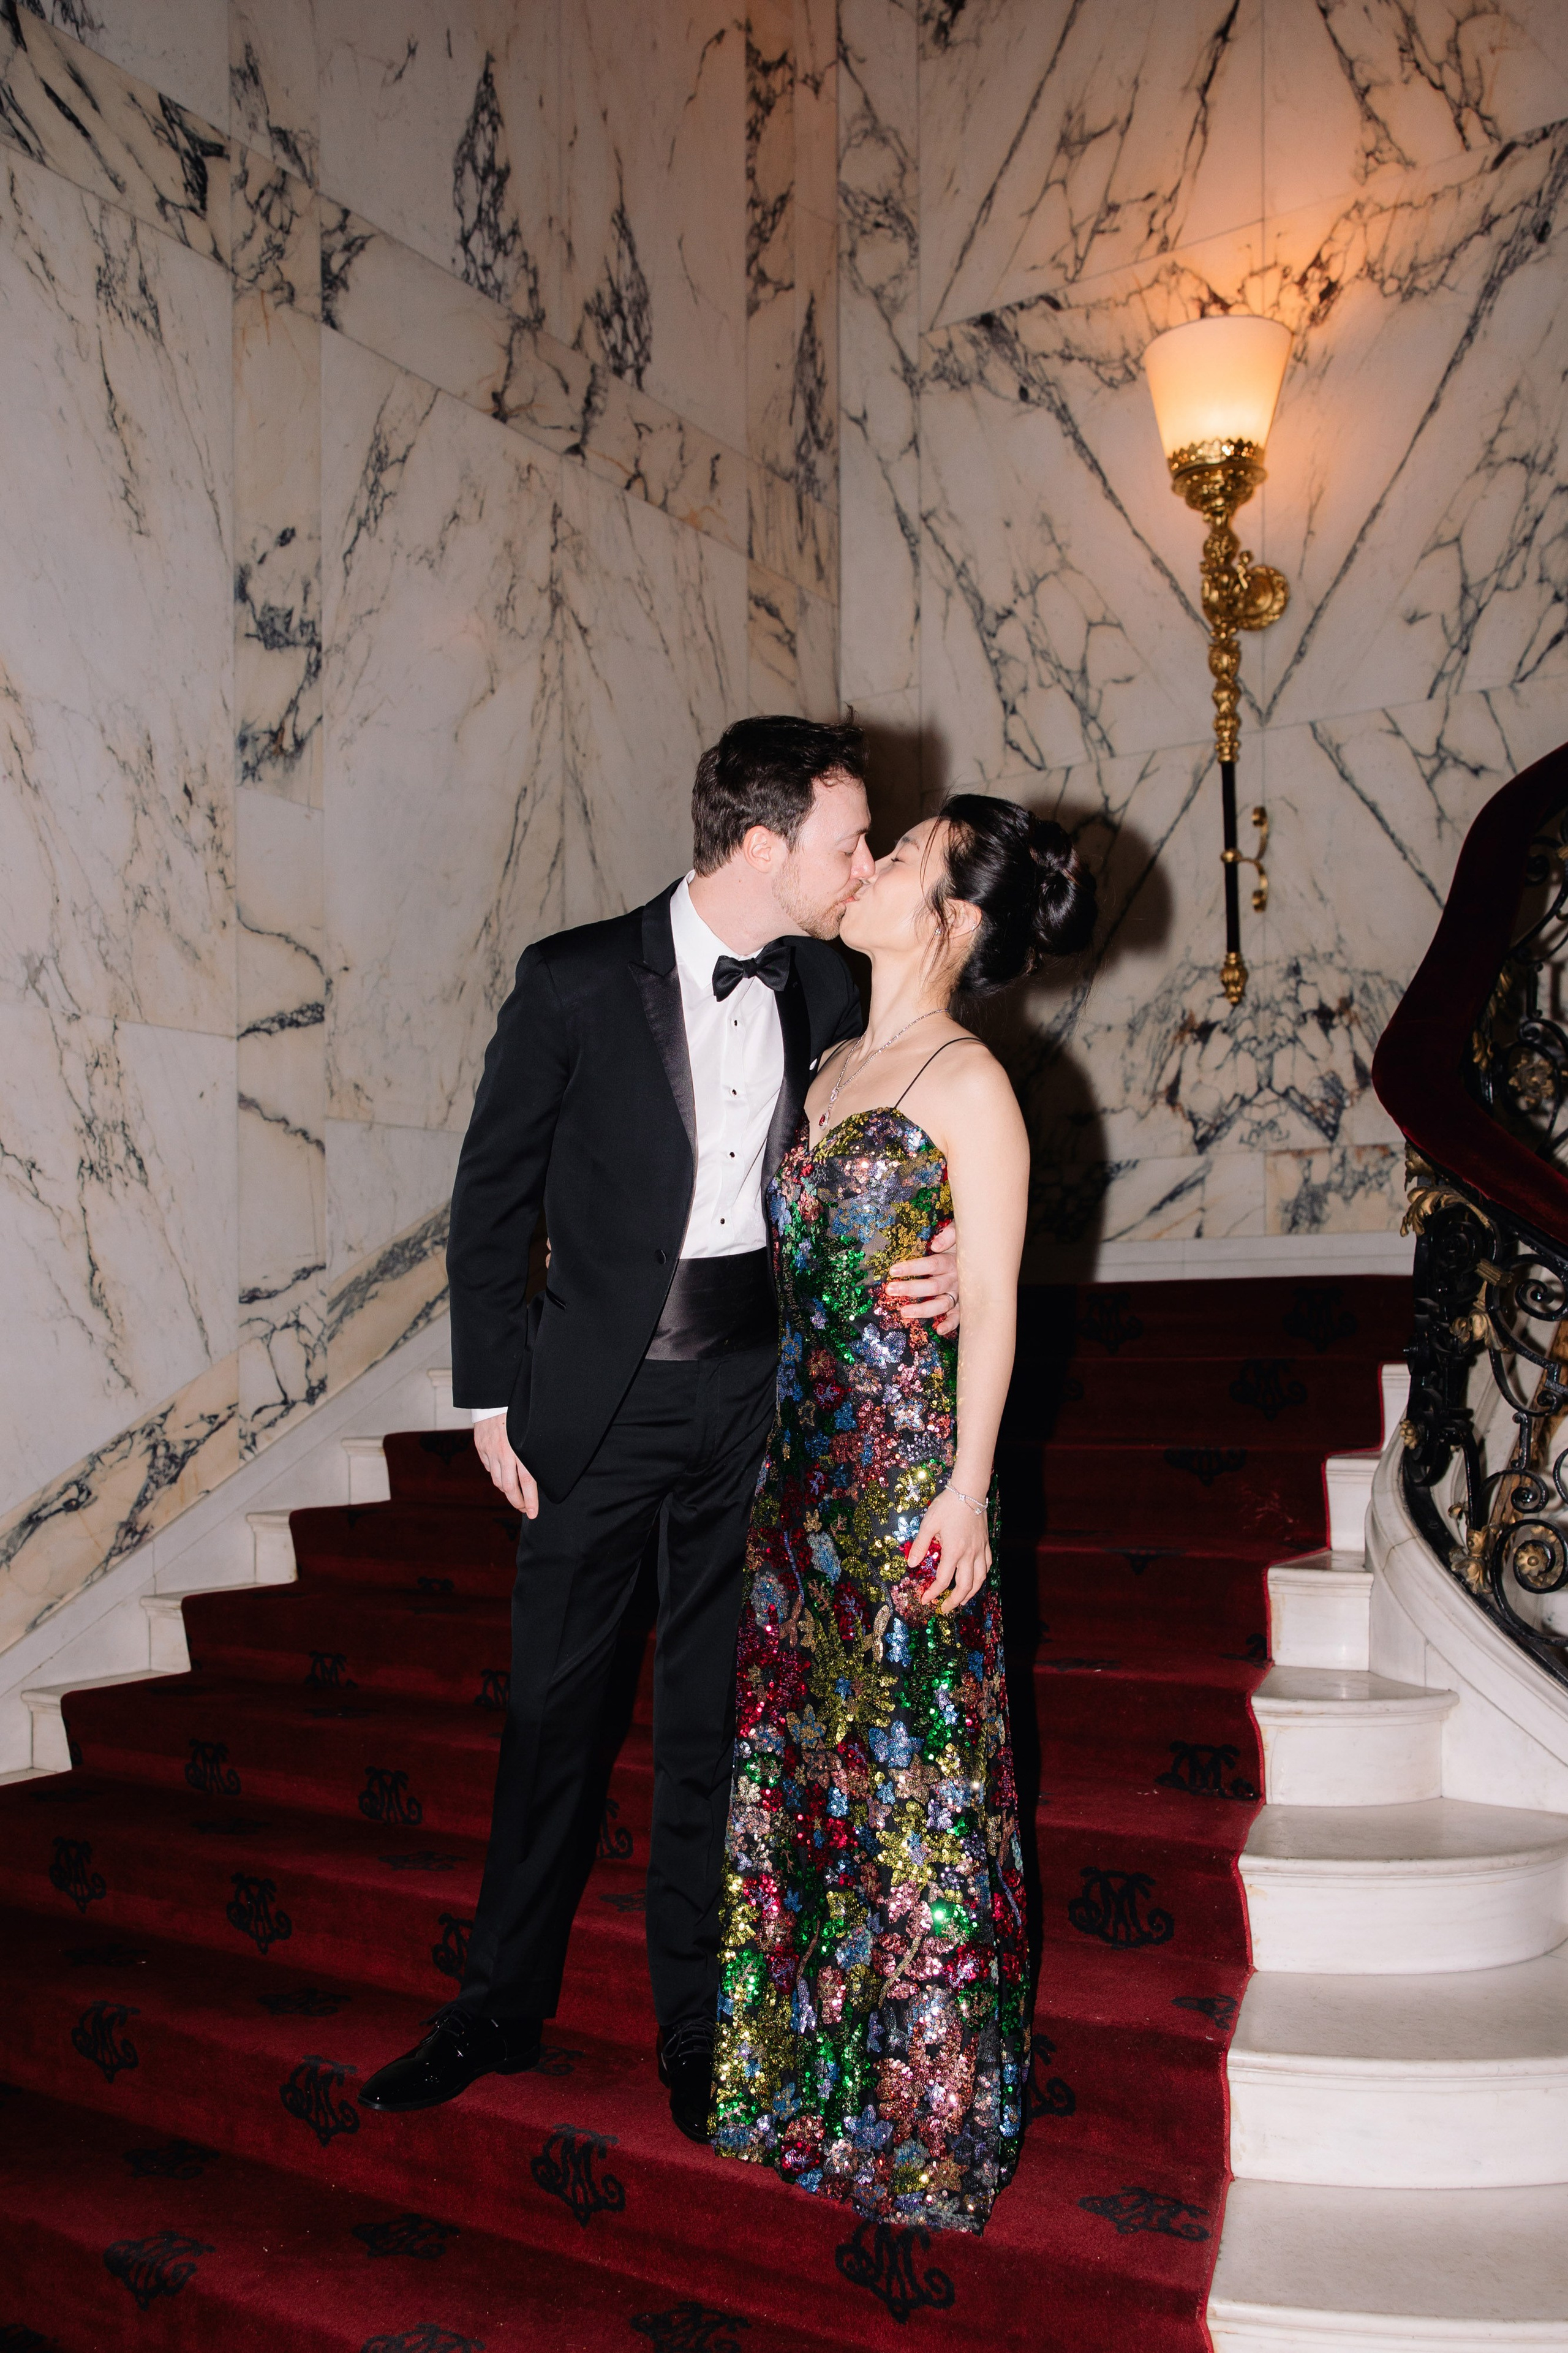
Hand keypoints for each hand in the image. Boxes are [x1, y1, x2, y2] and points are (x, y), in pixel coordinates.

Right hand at [473, 1414, 538, 1517]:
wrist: (495, 1395)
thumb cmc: (519, 1411)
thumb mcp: (531, 1432)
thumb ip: (533, 1452)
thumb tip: (541, 1471)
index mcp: (520, 1450)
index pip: (527, 1482)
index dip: (530, 1500)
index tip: (532, 1513)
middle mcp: (503, 1453)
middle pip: (509, 1488)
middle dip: (517, 1501)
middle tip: (524, 1508)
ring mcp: (490, 1451)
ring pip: (497, 1481)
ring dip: (507, 1490)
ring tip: (515, 1493)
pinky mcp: (481, 1447)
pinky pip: (489, 1468)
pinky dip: (496, 1474)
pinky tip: (503, 1473)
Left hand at [884, 1219, 958, 1336]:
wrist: (986, 1251)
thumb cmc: (965, 1241)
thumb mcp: (960, 1231)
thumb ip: (949, 1235)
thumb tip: (936, 1245)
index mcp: (953, 1261)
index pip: (931, 1265)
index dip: (912, 1267)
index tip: (893, 1270)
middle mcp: (956, 1279)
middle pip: (932, 1286)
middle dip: (910, 1289)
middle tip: (891, 1290)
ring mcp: (960, 1293)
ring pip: (942, 1304)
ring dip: (923, 1310)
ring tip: (904, 1312)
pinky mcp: (964, 1303)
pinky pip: (959, 1316)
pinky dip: (951, 1324)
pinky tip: (938, 1329)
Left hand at [906, 1484, 989, 1614]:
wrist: (969, 1491)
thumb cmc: (947, 1506)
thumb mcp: (928, 1524)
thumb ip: (920, 1546)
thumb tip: (911, 1564)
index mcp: (954, 1551)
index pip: (944, 1580)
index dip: (934, 1593)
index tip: (925, 1599)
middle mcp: (969, 1554)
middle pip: (965, 1586)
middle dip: (954, 1601)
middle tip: (944, 1608)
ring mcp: (980, 1549)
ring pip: (980, 1579)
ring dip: (971, 1593)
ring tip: (962, 1600)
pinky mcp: (986, 1543)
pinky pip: (987, 1565)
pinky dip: (982, 1576)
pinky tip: (977, 1579)